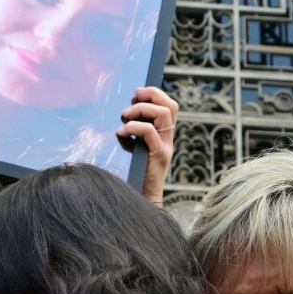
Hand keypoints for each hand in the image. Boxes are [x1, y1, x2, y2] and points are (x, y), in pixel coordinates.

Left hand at [119, 86, 178, 207]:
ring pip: (163, 115)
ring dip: (141, 110)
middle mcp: (168, 140)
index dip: (156, 94)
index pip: (170, 107)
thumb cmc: (134, 176)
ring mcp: (166, 148)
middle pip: (171, 107)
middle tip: (133, 97)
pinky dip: (133, 127)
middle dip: (152, 95)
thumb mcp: (134, 149)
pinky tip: (121, 134)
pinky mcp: (158, 157)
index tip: (137, 93)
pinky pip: (149, 132)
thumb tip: (123, 114)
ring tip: (124, 117)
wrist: (141, 200)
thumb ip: (133, 134)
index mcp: (164, 136)